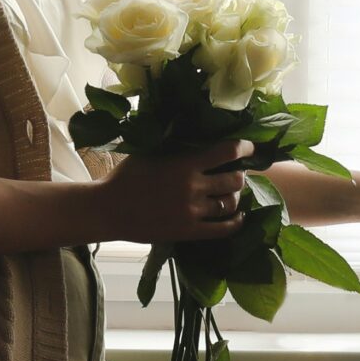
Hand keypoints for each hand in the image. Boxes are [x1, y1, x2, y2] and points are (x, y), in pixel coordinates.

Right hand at [99, 139, 256, 244]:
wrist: (109, 209)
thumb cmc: (126, 177)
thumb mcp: (149, 151)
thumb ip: (174, 144)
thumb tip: (193, 128)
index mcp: (185, 164)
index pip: (227, 152)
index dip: (244, 148)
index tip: (250, 147)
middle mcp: (193, 188)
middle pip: (234, 180)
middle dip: (240, 175)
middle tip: (237, 172)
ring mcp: (193, 212)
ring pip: (230, 204)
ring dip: (236, 196)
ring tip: (232, 192)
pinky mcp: (189, 232)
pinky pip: (222, 229)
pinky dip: (235, 222)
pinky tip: (238, 217)